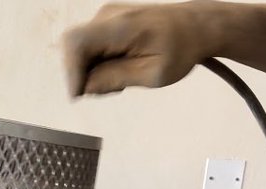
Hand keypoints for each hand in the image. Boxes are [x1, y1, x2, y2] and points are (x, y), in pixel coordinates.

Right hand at [62, 1, 218, 96]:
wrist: (195, 26)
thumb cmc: (181, 49)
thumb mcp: (153, 74)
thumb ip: (116, 78)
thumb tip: (85, 87)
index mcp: (121, 26)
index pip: (76, 43)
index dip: (71, 71)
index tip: (79, 95)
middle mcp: (107, 16)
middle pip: (74, 49)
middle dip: (85, 75)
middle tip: (114, 89)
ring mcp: (106, 17)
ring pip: (81, 50)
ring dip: (94, 71)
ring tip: (123, 79)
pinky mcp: (107, 22)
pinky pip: (91, 46)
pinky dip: (100, 64)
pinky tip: (121, 69)